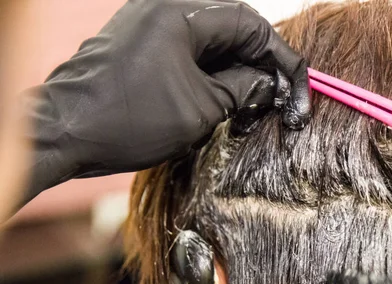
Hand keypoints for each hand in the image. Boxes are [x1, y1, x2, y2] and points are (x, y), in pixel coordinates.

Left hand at [23, 0, 309, 202]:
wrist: (65, 132)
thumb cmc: (128, 120)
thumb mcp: (202, 108)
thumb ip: (244, 90)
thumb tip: (269, 86)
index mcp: (183, 14)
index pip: (253, 26)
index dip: (282, 61)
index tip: (296, 92)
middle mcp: (167, 8)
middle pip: (235, 32)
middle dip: (261, 71)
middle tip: (276, 106)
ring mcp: (151, 24)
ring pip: (214, 45)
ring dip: (237, 76)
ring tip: (249, 113)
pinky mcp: (142, 44)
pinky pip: (190, 54)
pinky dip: (212, 77)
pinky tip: (223, 105)